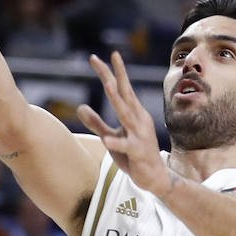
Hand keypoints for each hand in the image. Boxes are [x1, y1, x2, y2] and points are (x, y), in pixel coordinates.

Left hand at [77, 52, 174, 196]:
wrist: (156, 177)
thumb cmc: (134, 156)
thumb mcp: (112, 137)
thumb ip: (97, 123)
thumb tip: (79, 107)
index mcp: (133, 113)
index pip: (120, 89)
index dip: (109, 73)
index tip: (95, 57)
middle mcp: (138, 119)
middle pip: (123, 94)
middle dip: (112, 76)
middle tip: (99, 59)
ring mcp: (140, 135)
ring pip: (126, 114)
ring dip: (117, 100)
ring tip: (108, 85)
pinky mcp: (138, 152)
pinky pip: (127, 146)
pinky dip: (117, 142)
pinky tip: (107, 140)